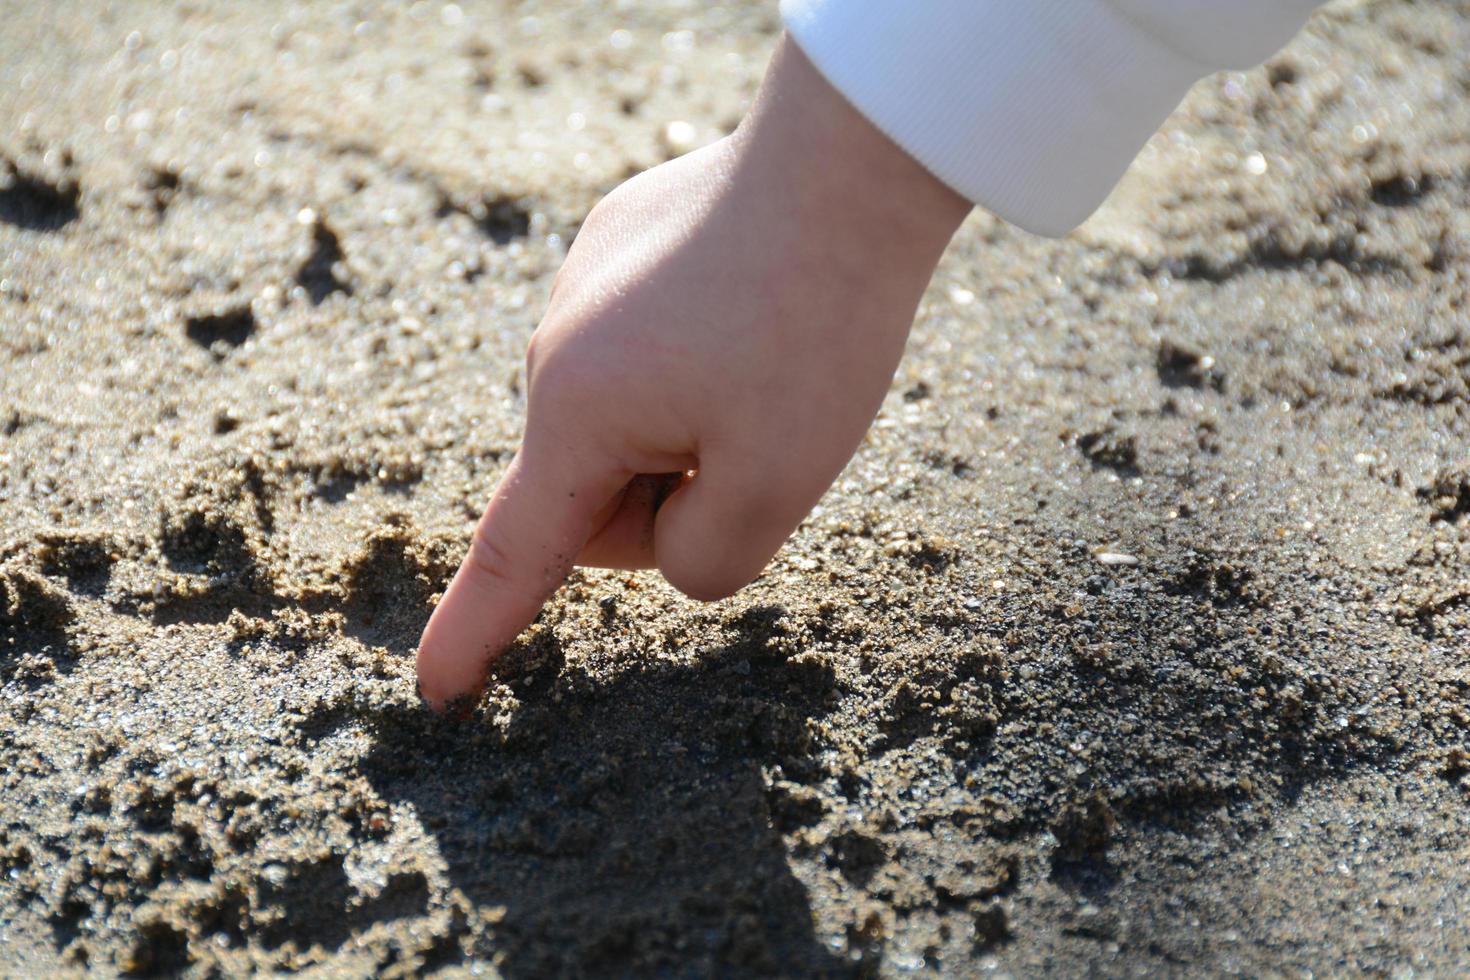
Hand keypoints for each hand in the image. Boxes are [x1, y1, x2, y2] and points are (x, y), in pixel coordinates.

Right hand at [416, 36, 969, 707]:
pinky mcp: (621, 247)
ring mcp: (584, 290)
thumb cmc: (814, 323)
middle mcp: (557, 350)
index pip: (519, 555)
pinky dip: (699, 365)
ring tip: (768, 368)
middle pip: (604, 489)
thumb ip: (702, 560)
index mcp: (578, 414)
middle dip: (674, 498)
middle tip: (762, 443)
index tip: (437, 691)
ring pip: (634, 420)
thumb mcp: (774, 482)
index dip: (478, 634)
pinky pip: (648, 350)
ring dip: (694, 429)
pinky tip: (755, 315)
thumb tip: (662, 543)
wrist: (846, 160)